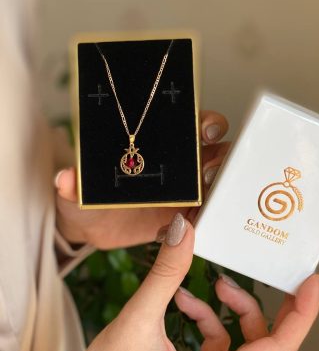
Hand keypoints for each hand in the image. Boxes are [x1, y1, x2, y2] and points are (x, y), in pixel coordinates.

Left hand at [55, 110, 229, 248]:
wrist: (95, 227)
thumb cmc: (91, 198)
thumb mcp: (80, 190)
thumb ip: (74, 184)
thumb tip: (65, 178)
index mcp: (159, 147)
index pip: (191, 126)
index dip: (205, 123)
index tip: (203, 132)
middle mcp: (179, 165)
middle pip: (215, 151)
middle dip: (221, 155)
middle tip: (208, 171)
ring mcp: (187, 191)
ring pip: (219, 181)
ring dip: (222, 186)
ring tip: (205, 200)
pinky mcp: (187, 217)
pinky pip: (208, 213)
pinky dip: (211, 217)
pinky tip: (198, 224)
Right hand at [66, 213, 318, 350]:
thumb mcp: (136, 324)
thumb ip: (164, 274)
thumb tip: (183, 229)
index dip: (303, 315)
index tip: (314, 281)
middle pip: (265, 345)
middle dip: (259, 307)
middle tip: (259, 276)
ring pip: (242, 345)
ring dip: (228, 311)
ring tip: (208, 286)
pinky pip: (218, 347)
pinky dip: (207, 321)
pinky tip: (182, 302)